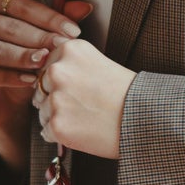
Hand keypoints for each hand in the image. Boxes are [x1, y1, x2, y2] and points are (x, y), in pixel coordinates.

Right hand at [0, 0, 92, 167]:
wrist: (0, 107)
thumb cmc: (20, 68)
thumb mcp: (40, 45)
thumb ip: (57, 25)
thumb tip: (85, 7)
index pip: (21, 4)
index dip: (49, 18)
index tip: (74, 32)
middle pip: (8, 26)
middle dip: (39, 38)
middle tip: (63, 50)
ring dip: (24, 57)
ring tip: (47, 64)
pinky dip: (8, 77)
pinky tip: (30, 81)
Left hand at [33, 38, 135, 160]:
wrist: (144, 119)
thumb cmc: (124, 93)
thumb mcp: (97, 62)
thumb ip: (69, 64)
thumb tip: (40, 76)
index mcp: (69, 50)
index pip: (46, 66)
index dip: (61, 81)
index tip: (80, 88)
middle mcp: (59, 70)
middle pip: (39, 88)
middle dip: (55, 99)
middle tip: (84, 105)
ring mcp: (56, 99)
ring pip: (42, 111)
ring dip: (57, 118)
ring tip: (86, 118)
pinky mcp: (57, 125)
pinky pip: (46, 131)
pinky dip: (61, 135)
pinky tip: (83, 130)